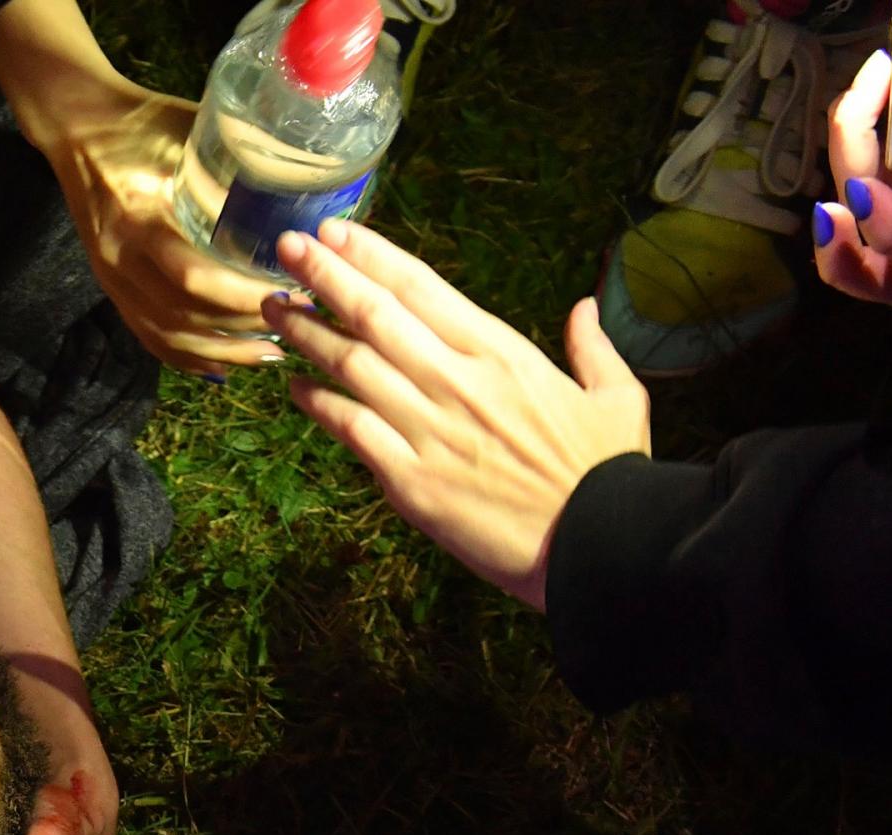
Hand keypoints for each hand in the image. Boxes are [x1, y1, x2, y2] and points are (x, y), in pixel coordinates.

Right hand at [39, 83, 287, 377]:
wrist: (80, 128)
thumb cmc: (144, 123)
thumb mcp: (192, 137)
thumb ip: (235, 171)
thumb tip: (296, 196)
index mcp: (139, 217)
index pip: (193, 277)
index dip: (243, 295)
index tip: (291, 291)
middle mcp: (120, 259)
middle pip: (184, 316)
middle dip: (242, 328)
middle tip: (296, 321)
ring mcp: (111, 278)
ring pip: (167, 336)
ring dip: (220, 352)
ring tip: (267, 354)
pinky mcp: (111, 287)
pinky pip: (149, 335)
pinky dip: (186, 357)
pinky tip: (220, 366)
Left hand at [262, 220, 650, 608]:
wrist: (597, 544)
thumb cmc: (608, 473)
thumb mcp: (617, 397)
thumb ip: (593, 345)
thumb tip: (581, 307)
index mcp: (503, 353)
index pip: (422, 288)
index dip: (372, 256)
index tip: (335, 233)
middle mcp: (457, 381)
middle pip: (374, 315)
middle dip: (324, 275)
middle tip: (286, 246)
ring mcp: (428, 429)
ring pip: (351, 366)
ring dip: (307, 334)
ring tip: (274, 307)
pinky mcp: (409, 480)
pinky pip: (350, 429)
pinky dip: (317, 404)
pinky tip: (293, 386)